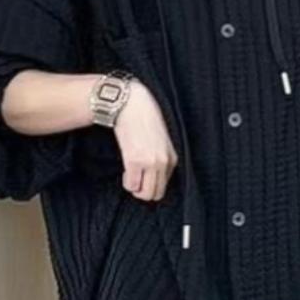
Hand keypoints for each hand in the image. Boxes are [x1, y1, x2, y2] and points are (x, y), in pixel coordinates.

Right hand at [113, 79, 177, 201]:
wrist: (131, 105)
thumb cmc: (143, 120)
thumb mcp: (161, 140)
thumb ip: (161, 158)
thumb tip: (154, 178)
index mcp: (172, 158)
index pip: (165, 185)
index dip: (152, 184)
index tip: (144, 176)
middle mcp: (163, 162)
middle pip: (156, 194)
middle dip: (144, 192)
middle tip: (136, 180)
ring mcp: (150, 163)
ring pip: (145, 194)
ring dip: (135, 188)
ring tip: (131, 175)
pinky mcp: (134, 161)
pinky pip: (132, 185)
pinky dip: (128, 182)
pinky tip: (126, 171)